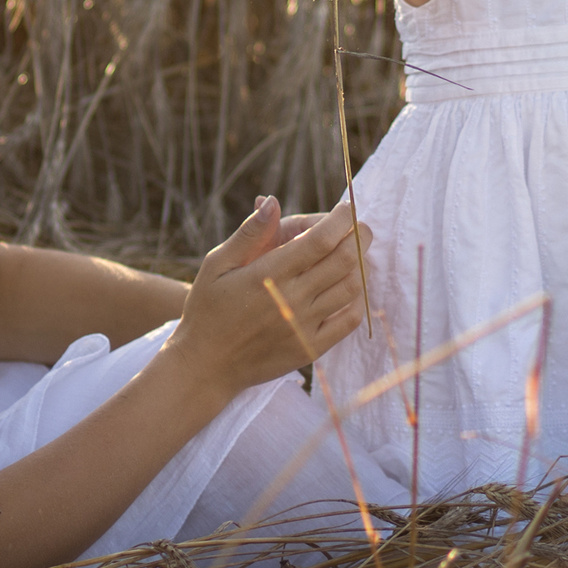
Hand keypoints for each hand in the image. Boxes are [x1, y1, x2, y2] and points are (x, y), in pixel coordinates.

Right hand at [163, 198, 368, 393]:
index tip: (346, 208)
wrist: (206, 366)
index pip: (320, 240)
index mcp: (269, 274)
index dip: (341, 219)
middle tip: (360, 226)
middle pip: (344, 260)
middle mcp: (292, 299)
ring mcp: (304, 326)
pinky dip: (357, 299)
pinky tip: (351, 287)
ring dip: (361, 265)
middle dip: (359, 236)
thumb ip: (249, 234)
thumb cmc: (208, 310)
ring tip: (356, 253)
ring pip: (351, 288)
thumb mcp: (217, 264)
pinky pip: (348, 321)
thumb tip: (272, 201)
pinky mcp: (311, 348)